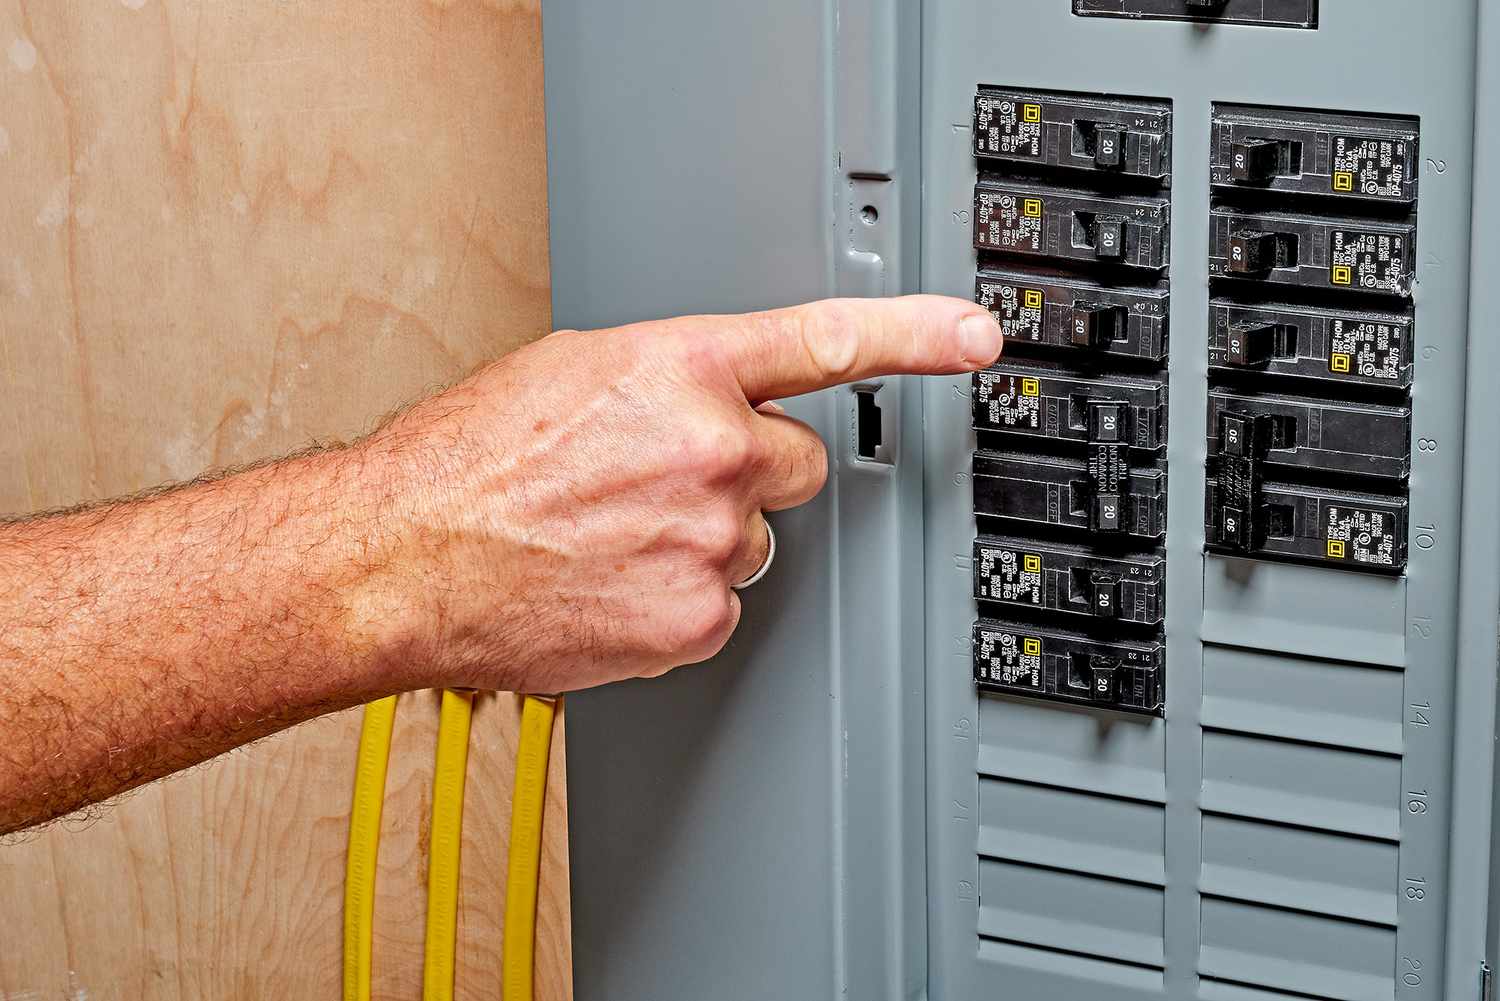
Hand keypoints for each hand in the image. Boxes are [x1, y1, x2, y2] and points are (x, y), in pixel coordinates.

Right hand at [355, 295, 1002, 692]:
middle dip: (747, 474)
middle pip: (797, 466)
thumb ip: (666, 380)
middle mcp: (709, 448)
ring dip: (705, 538)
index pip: (826, 342)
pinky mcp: (696, 616)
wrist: (404, 556)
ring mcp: (708, 537)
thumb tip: (707, 398)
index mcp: (679, 369)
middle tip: (665, 484)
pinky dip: (678, 599)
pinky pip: (721, 603)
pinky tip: (612, 582)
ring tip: (616, 536)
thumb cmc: (466, 462)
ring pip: (754, 540)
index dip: (917, 336)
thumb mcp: (572, 374)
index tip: (976, 338)